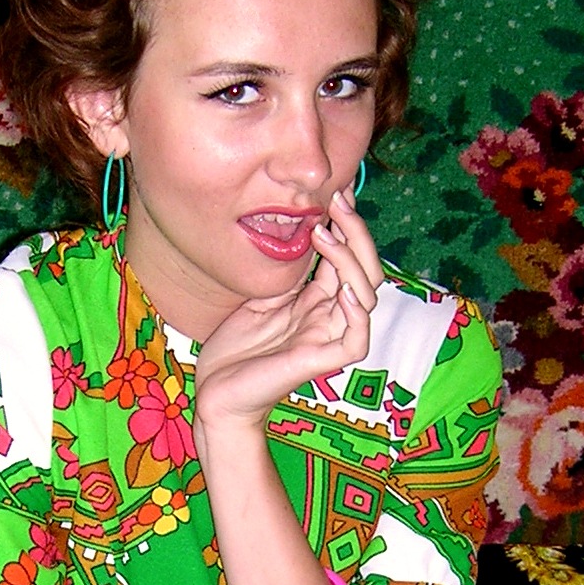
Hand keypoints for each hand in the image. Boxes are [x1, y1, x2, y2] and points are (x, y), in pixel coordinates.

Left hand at [193, 190, 385, 437]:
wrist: (216, 396)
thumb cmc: (235, 352)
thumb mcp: (260, 297)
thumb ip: (286, 272)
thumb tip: (300, 227)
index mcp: (317, 302)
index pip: (345, 256)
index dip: (346, 222)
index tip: (338, 188)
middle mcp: (329, 317)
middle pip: (365, 269)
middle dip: (355, 231)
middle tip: (335, 200)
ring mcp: (326, 339)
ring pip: (367, 295)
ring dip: (351, 260)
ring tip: (324, 233)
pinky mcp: (318, 363)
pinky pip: (356, 339)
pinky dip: (357, 313)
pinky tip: (345, 290)